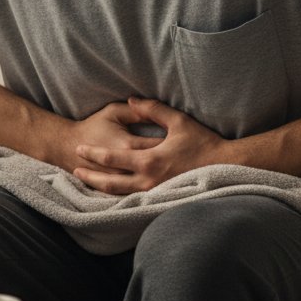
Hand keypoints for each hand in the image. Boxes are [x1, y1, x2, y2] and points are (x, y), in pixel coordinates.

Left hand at [73, 98, 229, 193]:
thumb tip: (132, 100)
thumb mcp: (178, 121)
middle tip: (75, 170)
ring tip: (88, 183)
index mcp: (150, 161)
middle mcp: (148, 181)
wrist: (225, 167)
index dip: (93, 154)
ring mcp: (155, 194)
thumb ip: (153, 109)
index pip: (112, 159)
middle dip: (90, 176)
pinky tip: (112, 194)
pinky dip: (119, 197)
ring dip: (101, 189)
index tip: (79, 149)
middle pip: (110, 183)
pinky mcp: (161, 200)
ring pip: (120, 195)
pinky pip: (134, 201)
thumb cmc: (202, 143)